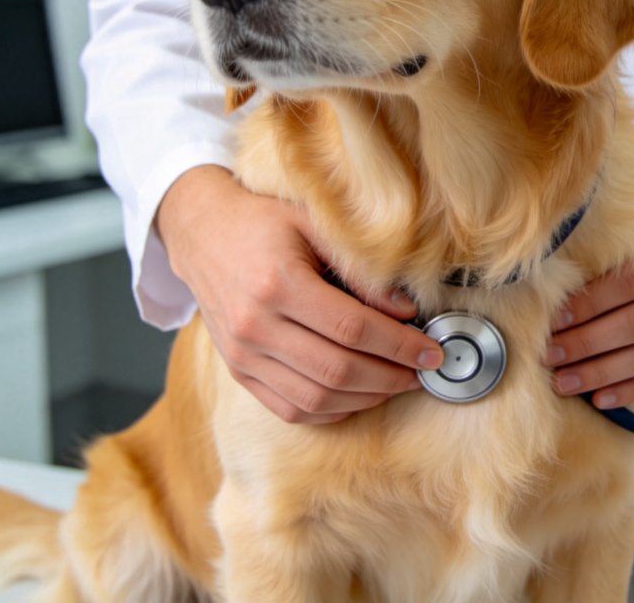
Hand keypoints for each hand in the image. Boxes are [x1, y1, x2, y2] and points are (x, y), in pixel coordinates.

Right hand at [155, 166, 442, 423]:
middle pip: (337, 369)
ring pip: (316, 397)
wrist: (203, 232)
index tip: (430, 350)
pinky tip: (360, 394)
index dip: (398, 345)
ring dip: (366, 397)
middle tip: (422, 370)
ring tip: (397, 382)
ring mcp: (243, 354)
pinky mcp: (239, 371)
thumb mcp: (314, 225)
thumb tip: (405, 310)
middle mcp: (256, 325)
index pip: (352, 328)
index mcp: (277, 284)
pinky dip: (332, 409)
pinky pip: (290, 408)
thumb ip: (360, 269)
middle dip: (391, 376)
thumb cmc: (264, 223)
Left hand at [544, 170, 633, 409]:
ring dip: (603, 374)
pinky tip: (601, 398)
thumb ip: (611, 226)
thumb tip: (552, 249)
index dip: (589, 305)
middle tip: (549, 355)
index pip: (627, 284)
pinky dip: (632, 388)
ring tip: (564, 382)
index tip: (555, 319)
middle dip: (587, 345)